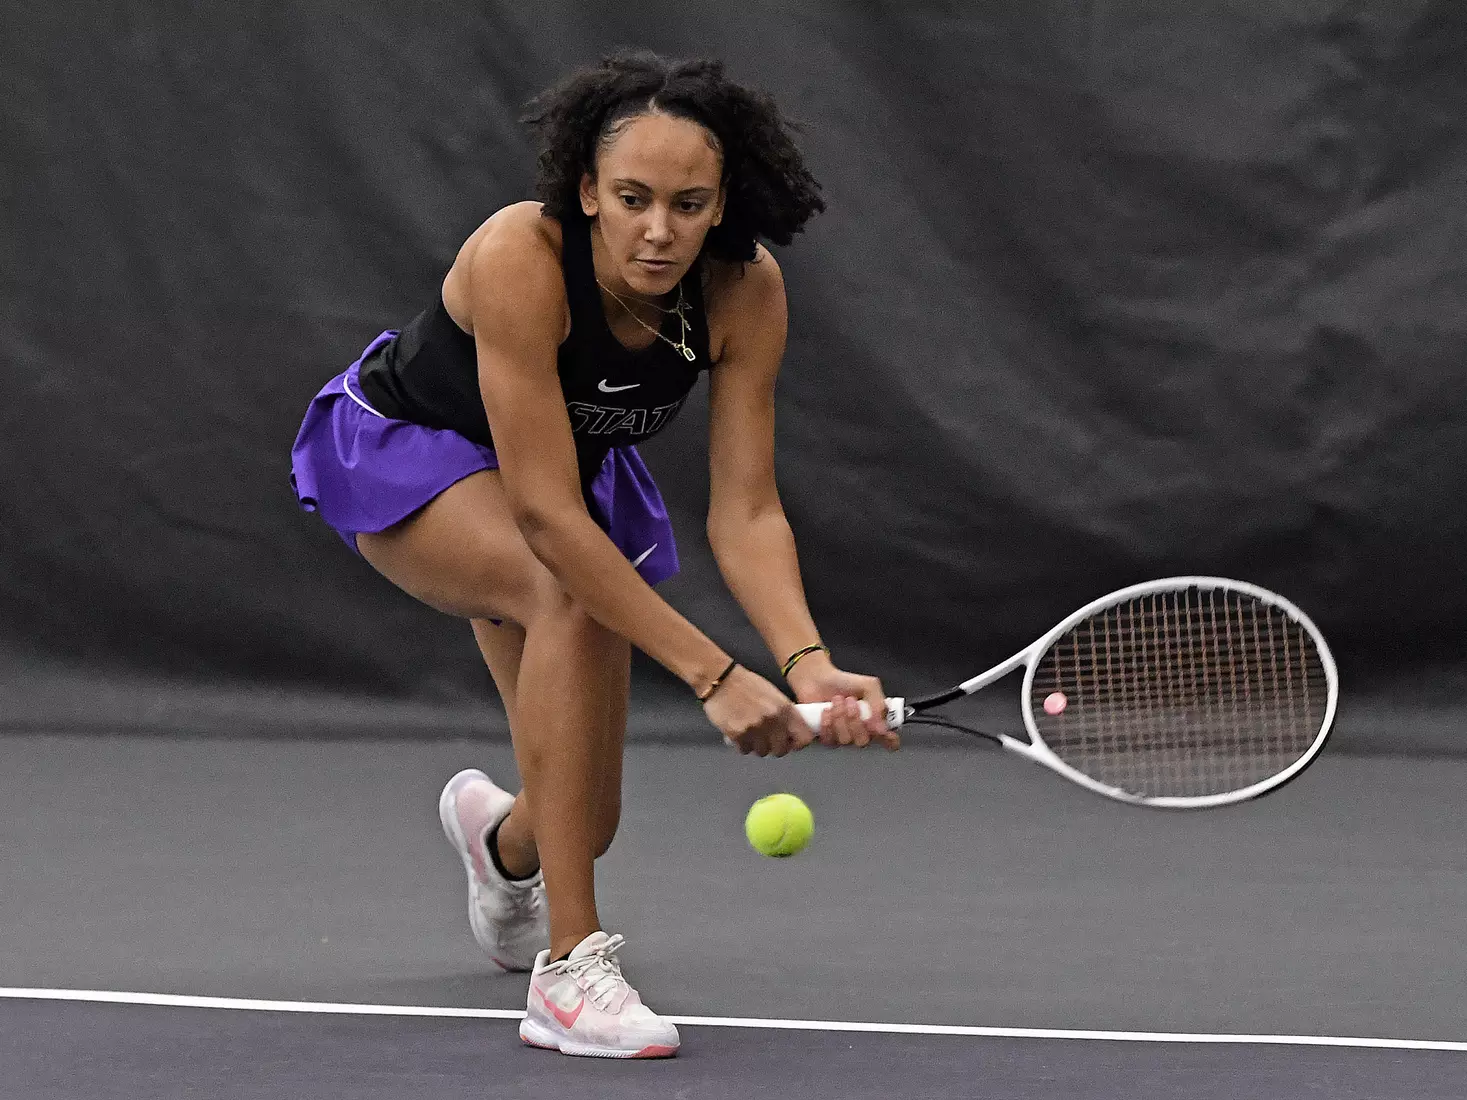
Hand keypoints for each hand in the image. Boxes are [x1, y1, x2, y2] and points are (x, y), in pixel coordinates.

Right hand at [702, 664, 816, 757]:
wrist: (720, 679)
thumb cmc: (745, 684)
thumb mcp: (773, 694)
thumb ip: (783, 713)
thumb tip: (789, 732)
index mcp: (785, 708)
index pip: (803, 738)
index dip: (797, 743)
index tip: (790, 742)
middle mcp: (773, 720)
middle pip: (781, 750)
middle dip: (774, 747)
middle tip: (766, 740)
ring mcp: (755, 728)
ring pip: (762, 752)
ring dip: (757, 746)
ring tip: (750, 734)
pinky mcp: (738, 734)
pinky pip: (745, 750)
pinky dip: (742, 745)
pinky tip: (739, 733)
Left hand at [787, 656, 900, 750]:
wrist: (819, 678)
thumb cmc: (844, 682)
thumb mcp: (869, 685)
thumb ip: (879, 703)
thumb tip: (881, 726)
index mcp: (875, 720)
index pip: (889, 740)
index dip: (890, 740)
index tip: (881, 731)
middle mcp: (861, 731)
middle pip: (863, 741)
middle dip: (855, 720)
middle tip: (850, 701)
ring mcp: (843, 736)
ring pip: (845, 740)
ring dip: (840, 717)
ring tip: (837, 701)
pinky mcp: (827, 737)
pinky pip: (829, 740)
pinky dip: (827, 723)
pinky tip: (826, 711)